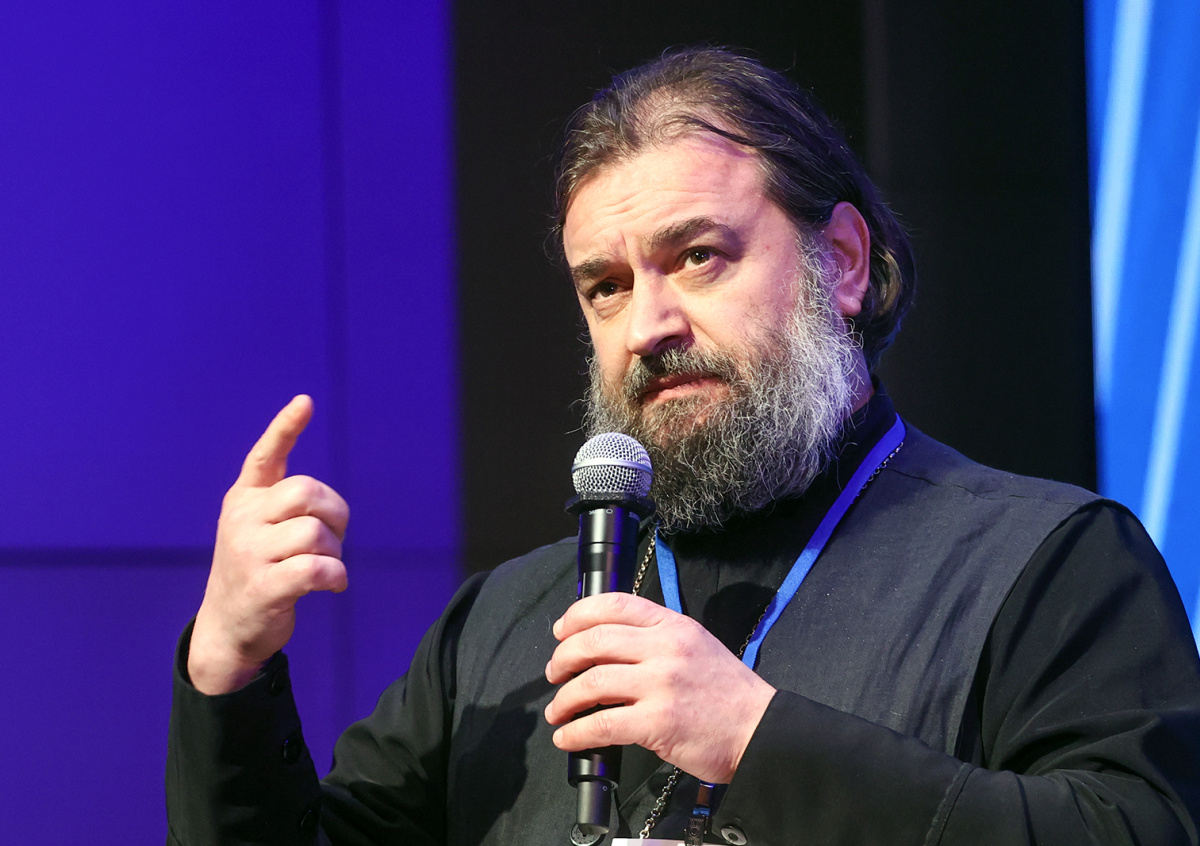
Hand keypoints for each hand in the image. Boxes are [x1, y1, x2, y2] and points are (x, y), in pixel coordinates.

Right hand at [188, 395, 349, 694]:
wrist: (226, 630)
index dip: (285, 429)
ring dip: (335, 552)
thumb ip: (282, 508)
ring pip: (316, 533)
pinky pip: (317, 568)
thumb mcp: (257, 531)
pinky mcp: (264, 587)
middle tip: (333, 537)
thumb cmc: (256, 572)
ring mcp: (249, 554)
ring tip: (325, 566)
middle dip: (334, 513)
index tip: (305, 402)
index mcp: (243, 500)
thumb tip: (325, 503)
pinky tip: (334, 584)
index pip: (264, 456)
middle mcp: (242, 520)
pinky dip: (336, 576)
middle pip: (307, 493)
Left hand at [544, 592, 774, 783]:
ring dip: (564, 700)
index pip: (614, 604)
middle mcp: (665, 648)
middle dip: (563, 658)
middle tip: (555, 674)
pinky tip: (568, 738)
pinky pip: (601, 724)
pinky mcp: (658, 722)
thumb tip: (605, 646)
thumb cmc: (728, 693)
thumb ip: (655, 639)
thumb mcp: (696, 645)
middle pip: (593, 641)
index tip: (562, 631)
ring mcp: (661, 684)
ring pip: (591, 683)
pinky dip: (576, 733)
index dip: (577, 615)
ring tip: (558, 712)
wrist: (761, 731)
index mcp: (672, 625)